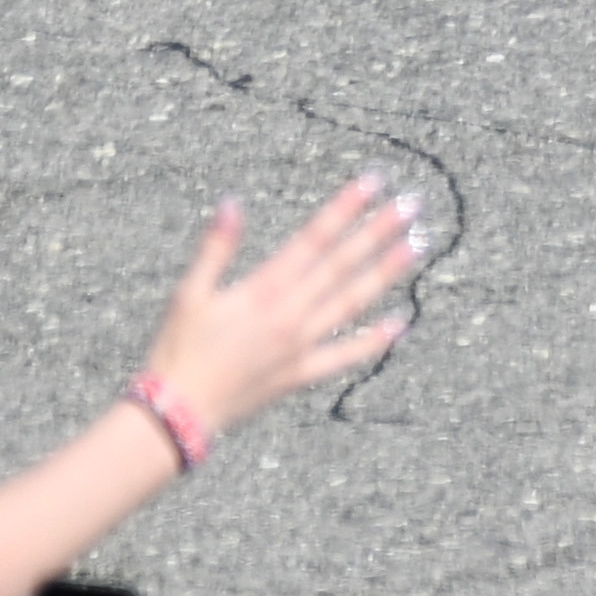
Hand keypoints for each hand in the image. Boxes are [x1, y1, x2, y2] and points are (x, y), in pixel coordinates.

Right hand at [138, 178, 418, 438]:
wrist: (177, 414)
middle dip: (379, 230)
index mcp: (263, 290)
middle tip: (413, 204)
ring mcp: (301, 346)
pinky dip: (375, 341)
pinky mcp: (302, 375)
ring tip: (418, 245)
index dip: (345, 208)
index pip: (314, 239)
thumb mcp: (188, 295)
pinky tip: (403, 324)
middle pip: (342, 264)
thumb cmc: (178, 351)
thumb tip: (231, 203)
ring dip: (387, 272)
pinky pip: (345, 356)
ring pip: (353, 302)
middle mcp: (290, 314)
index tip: (375, 182)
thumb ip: (216, 248)